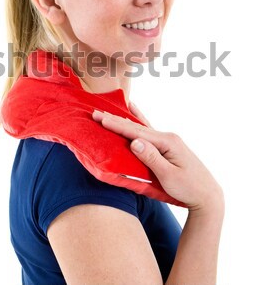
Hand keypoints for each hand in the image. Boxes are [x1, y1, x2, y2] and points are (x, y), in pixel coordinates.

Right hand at [92, 104, 223, 213]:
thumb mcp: (169, 176)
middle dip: (116, 120)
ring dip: (124, 120)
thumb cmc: (189, 188)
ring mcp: (168, 141)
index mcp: (167, 142)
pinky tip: (134, 110)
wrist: (208, 195)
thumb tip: (134, 141)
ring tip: (110, 109)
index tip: (101, 118)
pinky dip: (139, 121)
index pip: (137, 132)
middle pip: (137, 127)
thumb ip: (151, 158)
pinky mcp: (167, 146)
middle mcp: (167, 137)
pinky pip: (148, 131)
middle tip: (96, 112)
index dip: (117, 126)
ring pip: (141, 127)